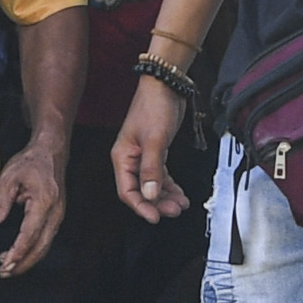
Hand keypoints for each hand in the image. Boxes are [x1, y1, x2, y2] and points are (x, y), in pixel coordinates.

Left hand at [0, 131, 67, 276]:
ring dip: (27, 260)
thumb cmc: (30, 162)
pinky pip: (46, 239)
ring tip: (8, 268)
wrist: (51, 152)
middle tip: (4, 272)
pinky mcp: (56, 217)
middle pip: (40, 247)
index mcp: (43, 203)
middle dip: (22, 263)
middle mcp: (55, 213)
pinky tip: (19, 254)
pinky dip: (33, 251)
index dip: (17, 252)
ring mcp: (58, 216)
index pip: (30, 235)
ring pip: (45, 246)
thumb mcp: (8, 177)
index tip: (5, 264)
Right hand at [112, 77, 191, 221]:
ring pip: (152, 186)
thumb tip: (149, 195)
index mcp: (122, 157)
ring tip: (180, 205)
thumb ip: (152, 169)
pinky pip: (161, 176)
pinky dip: (170, 186)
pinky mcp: (156, 153)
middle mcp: (131, 159)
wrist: (166, 86)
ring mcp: (143, 157)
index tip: (155, 216)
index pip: (127, 191)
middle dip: (157, 203)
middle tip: (173, 211)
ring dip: (166, 197)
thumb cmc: (154, 107)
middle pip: (140, 191)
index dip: (140, 206)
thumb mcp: (154, 140)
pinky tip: (180, 194)